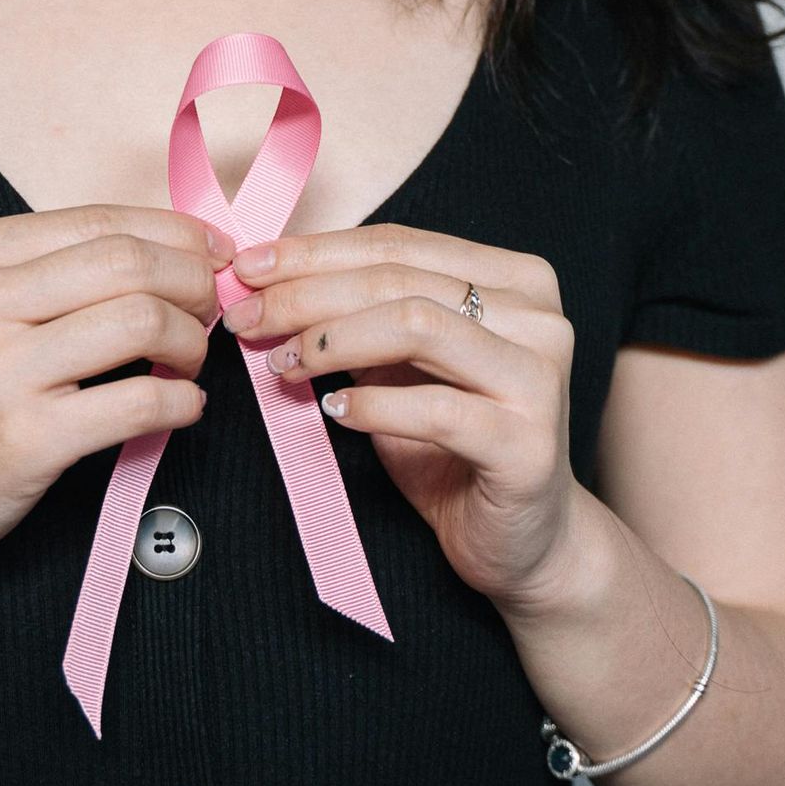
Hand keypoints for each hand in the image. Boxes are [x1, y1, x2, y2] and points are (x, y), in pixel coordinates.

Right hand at [0, 206, 226, 578]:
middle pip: (126, 262)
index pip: (94, 220)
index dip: (172, 232)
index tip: (209, 253)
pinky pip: (137, 402)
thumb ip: (44, 273)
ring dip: (190, 339)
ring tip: (188, 359)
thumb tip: (167, 250)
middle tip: (207, 309)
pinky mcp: (22, 439)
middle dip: (192, 280)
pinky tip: (182, 406)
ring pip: (139, 320)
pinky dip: (181, 401)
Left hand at [219, 222, 580, 612]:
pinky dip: (372, 406)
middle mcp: (539, 318)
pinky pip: (435, 410)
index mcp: (515, 279)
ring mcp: (539, 379)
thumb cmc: (455, 448)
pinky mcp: (529, 444)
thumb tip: (266, 282)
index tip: (249, 268)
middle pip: (398, 281)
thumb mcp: (402, 368)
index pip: (398, 244)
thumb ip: (359, 319)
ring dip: (332, 341)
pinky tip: (333, 410)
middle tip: (245, 318)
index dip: (315, 252)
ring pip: (417, 326)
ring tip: (282, 364)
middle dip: (306, 295)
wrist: (524, 540)